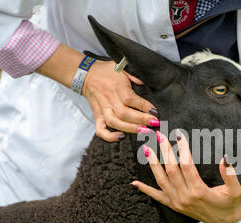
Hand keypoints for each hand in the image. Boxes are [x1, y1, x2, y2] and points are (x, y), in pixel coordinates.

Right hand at [36, 44, 158, 141]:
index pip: (130, 98)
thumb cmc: (107, 71)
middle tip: (154, 123)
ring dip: (130, 129)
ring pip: (114, 122)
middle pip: (124, 113)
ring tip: (144, 131)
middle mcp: (109, 99)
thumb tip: (147, 85)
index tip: (155, 112)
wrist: (85, 74)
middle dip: (141, 120)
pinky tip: (122, 138)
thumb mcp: (122, 67)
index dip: (144, 106)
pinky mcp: (97, 116)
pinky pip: (100, 130)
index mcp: (116, 86)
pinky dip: (110, 137)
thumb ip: (135, 76)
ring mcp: (102, 109)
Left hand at [131, 130, 240, 222]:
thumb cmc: (231, 202)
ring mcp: (177, 203)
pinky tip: (134, 183)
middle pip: (171, 170)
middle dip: (165, 152)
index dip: (182, 150)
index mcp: (199, 191)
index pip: (187, 166)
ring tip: (146, 149)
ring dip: (153, 164)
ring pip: (161, 181)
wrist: (225, 220)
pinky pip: (157, 197)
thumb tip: (225, 157)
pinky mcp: (174, 206)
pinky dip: (145, 190)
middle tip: (160, 136)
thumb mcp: (236, 190)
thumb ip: (230, 175)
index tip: (179, 136)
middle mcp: (185, 197)